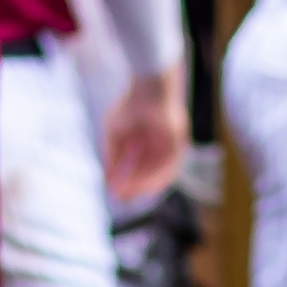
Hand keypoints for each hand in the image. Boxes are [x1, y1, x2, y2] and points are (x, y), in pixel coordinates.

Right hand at [101, 72, 186, 207]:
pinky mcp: (178, 143)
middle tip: (122, 200)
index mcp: (146, 141)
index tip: (115, 193)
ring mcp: (171, 145)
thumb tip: (108, 180)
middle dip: (135, 187)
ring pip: (159, 172)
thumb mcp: (114, 135)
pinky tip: (142, 185)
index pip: (138, 167)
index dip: (127, 181)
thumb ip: (112, 157)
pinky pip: (168, 166)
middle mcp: (160, 146)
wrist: (149, 86)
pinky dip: (155, 177)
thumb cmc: (130, 105)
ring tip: (129, 195)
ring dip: (144, 185)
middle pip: (149, 172)